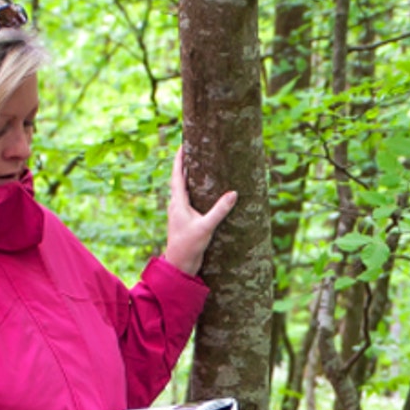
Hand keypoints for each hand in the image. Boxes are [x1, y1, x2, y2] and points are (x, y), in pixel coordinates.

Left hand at [163, 147, 237, 275]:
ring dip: (188, 177)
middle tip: (192, 150)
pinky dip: (193, 189)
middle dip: (185, 164)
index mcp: (177, 203)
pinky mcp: (184, 220)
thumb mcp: (206, 227)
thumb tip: (234, 193)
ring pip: (182, 189)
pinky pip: (187, 199)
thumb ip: (220, 210)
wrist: (180, 265)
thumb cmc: (189, 246)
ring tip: (198, 165)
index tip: (182, 145)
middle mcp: (176, 205)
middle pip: (178, 179)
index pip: (177, 175)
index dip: (179, 159)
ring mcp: (179, 213)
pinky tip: (202, 191)